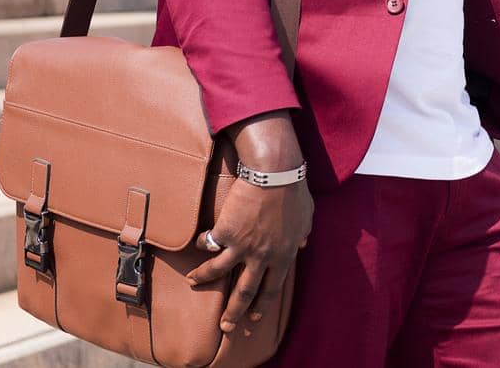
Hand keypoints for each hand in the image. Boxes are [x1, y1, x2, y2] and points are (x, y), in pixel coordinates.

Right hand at [188, 177, 312, 332]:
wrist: (274, 173)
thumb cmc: (294, 191)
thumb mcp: (306, 216)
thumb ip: (302, 234)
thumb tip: (302, 244)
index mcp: (283, 255)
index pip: (272, 288)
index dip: (262, 304)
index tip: (255, 317)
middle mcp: (262, 256)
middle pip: (245, 291)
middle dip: (234, 312)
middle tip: (225, 326)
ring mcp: (242, 246)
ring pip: (219, 271)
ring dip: (204, 279)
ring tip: (193, 282)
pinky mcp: (225, 232)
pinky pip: (210, 243)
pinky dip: (203, 243)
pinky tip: (199, 242)